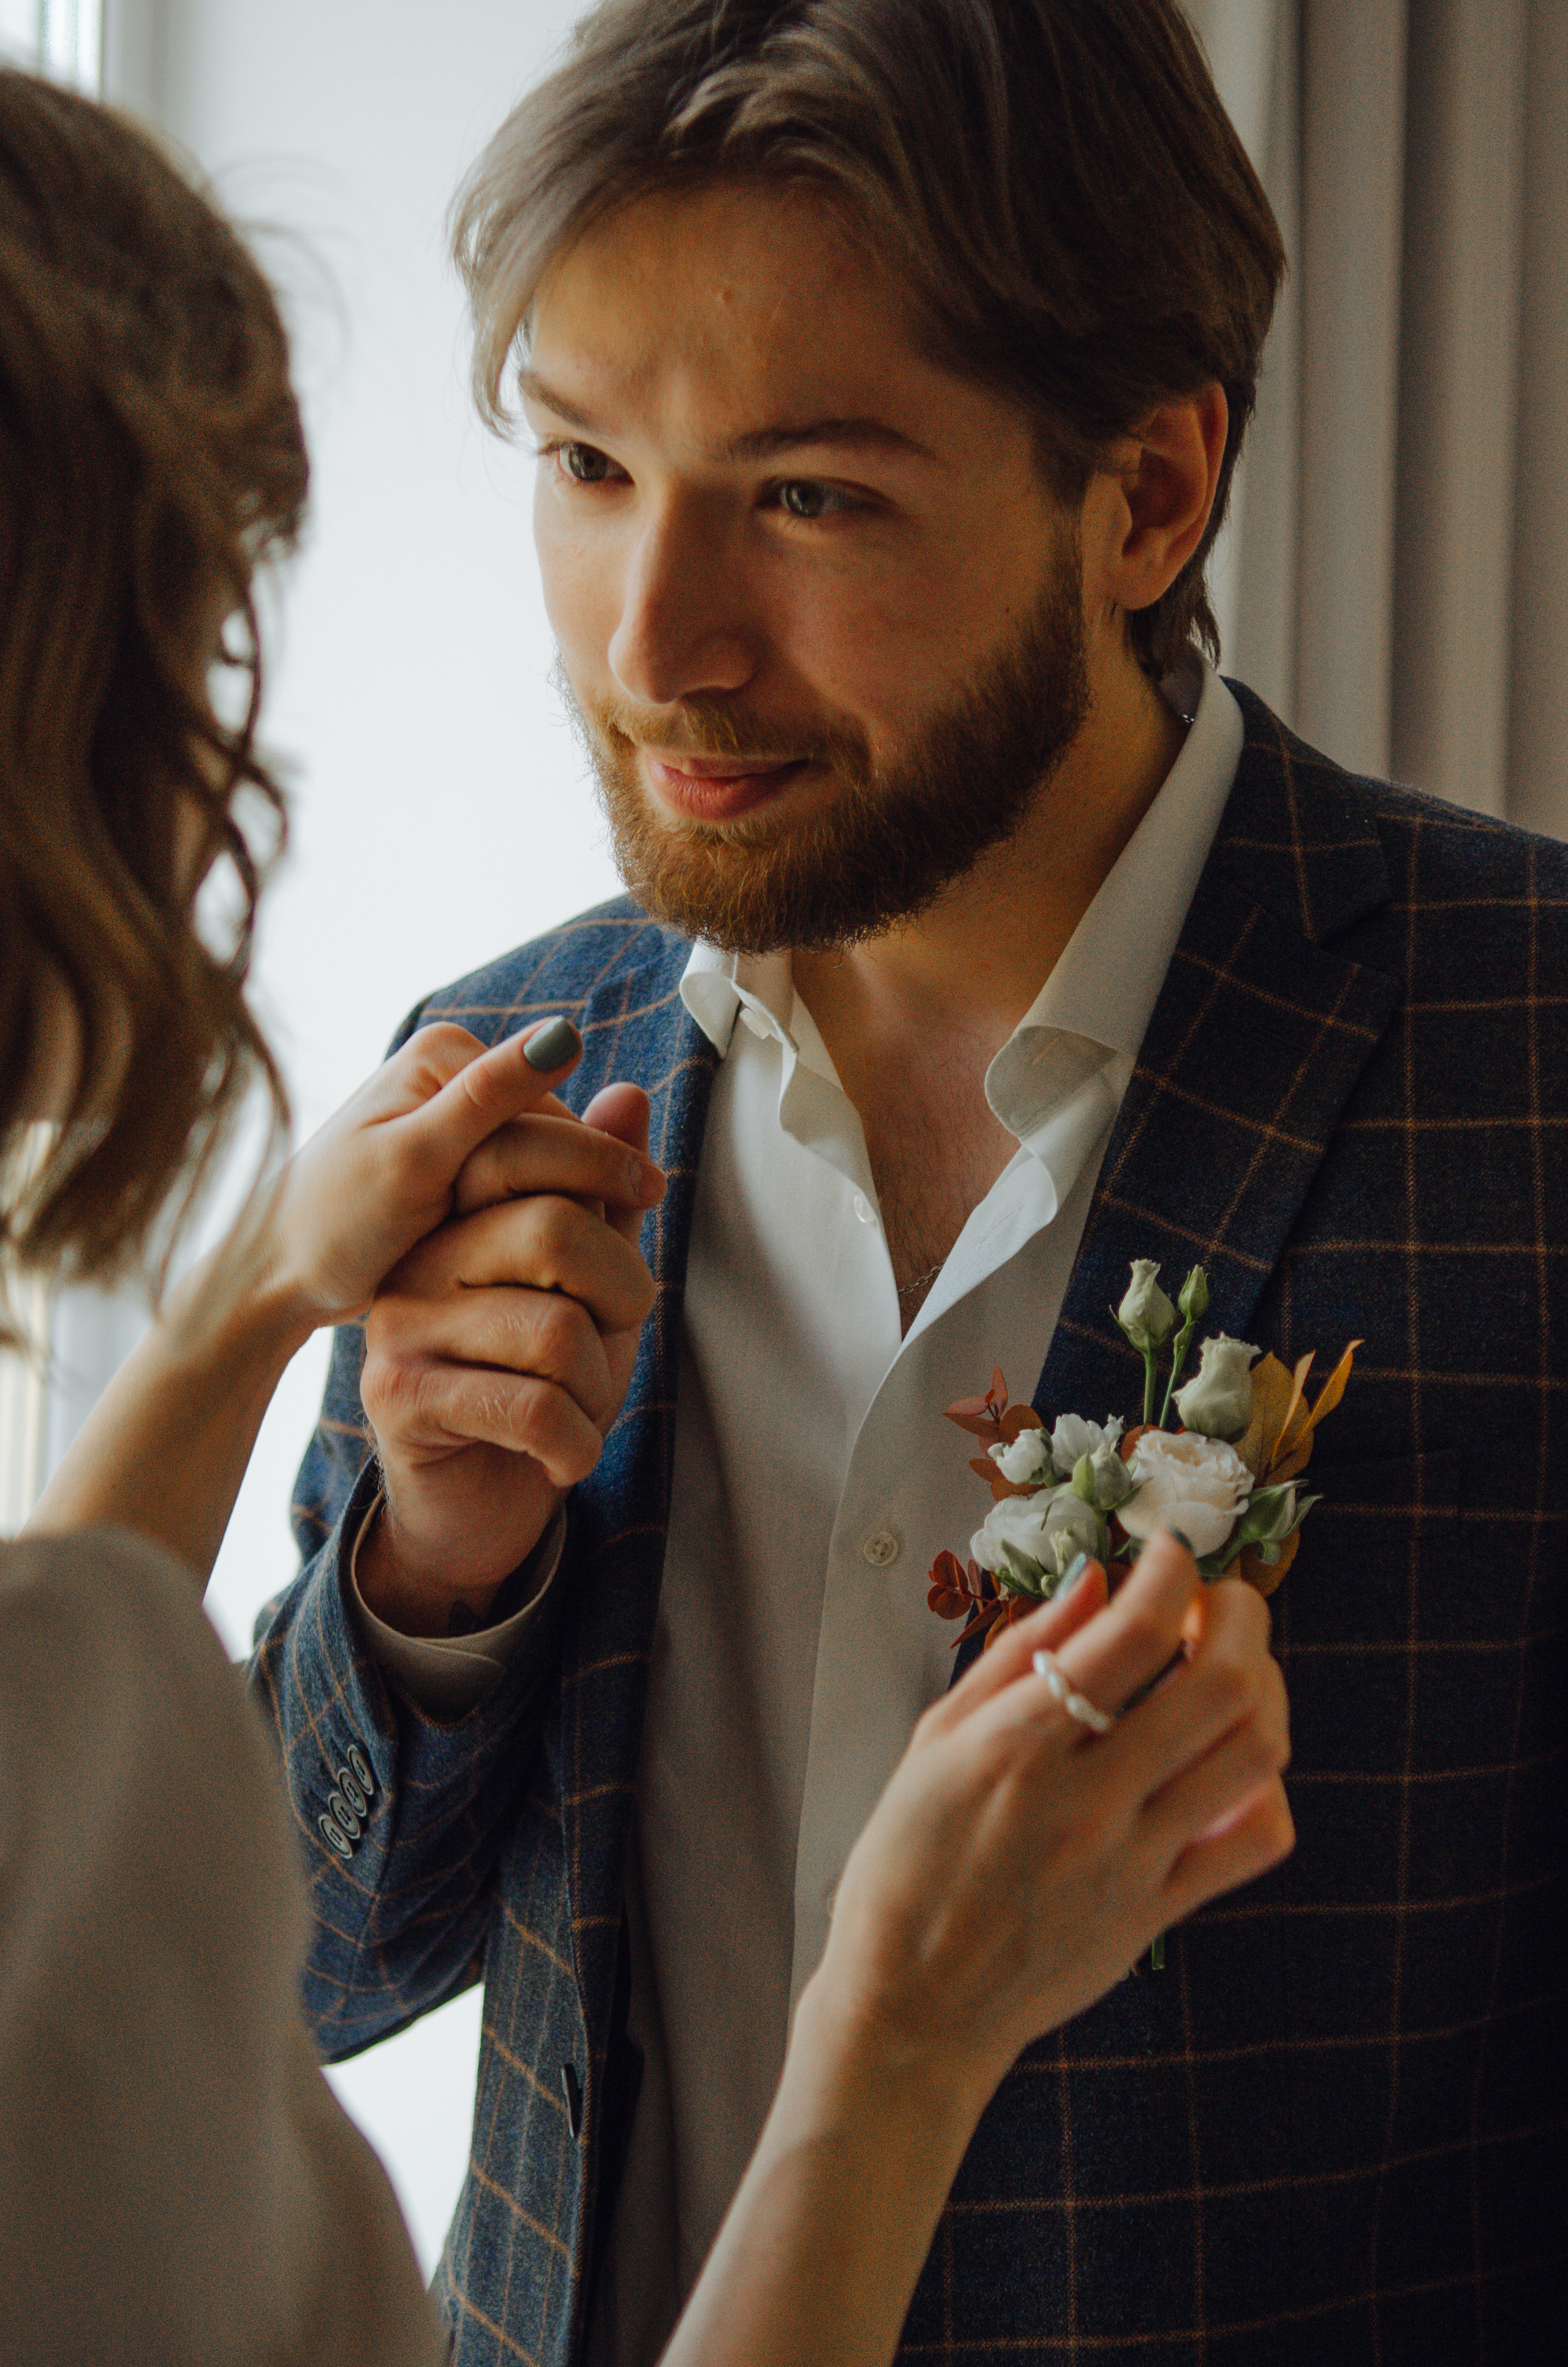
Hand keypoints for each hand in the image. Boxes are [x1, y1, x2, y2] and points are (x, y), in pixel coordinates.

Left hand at [256, 1017, 627, 1324]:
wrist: (278, 1275)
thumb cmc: (331, 1223)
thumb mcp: (411, 1161)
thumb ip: (488, 1099)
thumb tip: (566, 1034)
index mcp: (446, 1053)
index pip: (553, 1114)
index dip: (581, 1174)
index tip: (602, 1228)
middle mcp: (455, 1072)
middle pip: (552, 1140)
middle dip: (563, 1198)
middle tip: (583, 1267)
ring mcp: (457, 1118)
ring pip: (544, 1170)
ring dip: (553, 1216)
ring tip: (561, 1274)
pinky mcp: (457, 1160)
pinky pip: (521, 1189)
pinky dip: (529, 1225)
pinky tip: (531, 1264)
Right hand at [355, 1059, 664, 1628]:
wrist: (480, 1506)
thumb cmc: (542, 1387)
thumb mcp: (590, 1287)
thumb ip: (604, 1198)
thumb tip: (628, 1096)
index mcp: (456, 1216)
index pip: (526, 1152)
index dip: (606, 1174)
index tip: (647, 1201)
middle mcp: (417, 1259)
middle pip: (552, 1230)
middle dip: (622, 1294)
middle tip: (614, 1338)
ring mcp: (400, 1328)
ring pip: (555, 1331)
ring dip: (599, 1390)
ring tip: (579, 1413)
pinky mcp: (400, 1401)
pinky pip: (533, 1408)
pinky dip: (576, 1446)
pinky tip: (562, 1458)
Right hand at [805, 1533, 1291, 2119]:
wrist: (913, 2010)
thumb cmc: (908, 1869)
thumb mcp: (934, 1740)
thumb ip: (1019, 1654)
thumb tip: (1093, 1582)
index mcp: (1018, 1745)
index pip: (1133, 1631)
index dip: (1170, 1570)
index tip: (1166, 1553)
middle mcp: (1088, 1799)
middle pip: (1220, 1680)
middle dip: (1237, 1614)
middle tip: (1212, 1601)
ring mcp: (1134, 1860)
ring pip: (1253, 1751)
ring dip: (1261, 1688)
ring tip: (1227, 1668)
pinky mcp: (1160, 1912)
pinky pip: (1256, 1839)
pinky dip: (1263, 1785)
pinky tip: (1227, 1761)